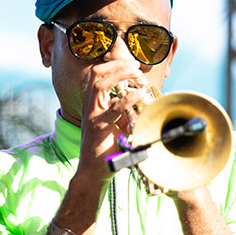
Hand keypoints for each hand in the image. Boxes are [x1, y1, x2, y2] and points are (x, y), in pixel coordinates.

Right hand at [76, 61, 149, 183]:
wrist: (95, 171)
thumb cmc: (107, 148)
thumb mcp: (118, 124)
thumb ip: (127, 112)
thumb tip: (145, 99)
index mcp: (93, 104)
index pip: (97, 75)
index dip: (113, 65)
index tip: (131, 63)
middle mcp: (90, 106)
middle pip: (97, 75)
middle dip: (117, 65)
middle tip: (135, 64)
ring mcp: (93, 116)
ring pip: (100, 86)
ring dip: (120, 75)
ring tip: (136, 73)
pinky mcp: (99, 127)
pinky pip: (114, 109)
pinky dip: (128, 99)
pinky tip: (139, 95)